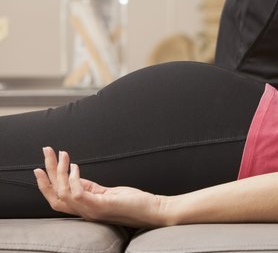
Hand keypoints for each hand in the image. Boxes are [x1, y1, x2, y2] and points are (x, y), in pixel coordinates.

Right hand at [34, 147, 165, 227]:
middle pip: (55, 194)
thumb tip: (74, 174)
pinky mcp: (100, 206)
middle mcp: (84, 211)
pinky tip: (76, 166)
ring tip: (62, 154)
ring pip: (63, 192)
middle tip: (46, 151)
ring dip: (59, 171)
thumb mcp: (106, 192)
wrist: (152, 210)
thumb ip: (90, 187)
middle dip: (48, 172)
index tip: (40, 168)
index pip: (57, 199)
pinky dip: (74, 179)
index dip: (45, 184)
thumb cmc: (133, 202)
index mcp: (84, 208)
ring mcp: (91, 211)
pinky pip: (78, 193)